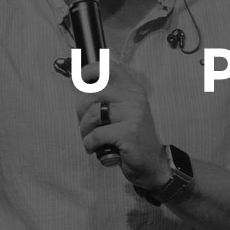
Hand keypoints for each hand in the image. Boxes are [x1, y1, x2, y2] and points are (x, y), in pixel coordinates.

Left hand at [75, 62, 168, 188]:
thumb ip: (106, 98)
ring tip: (89, 138)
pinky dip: (90, 143)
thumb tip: (78, 85)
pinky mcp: (129, 132)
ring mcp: (133, 114)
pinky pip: (96, 134)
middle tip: (85, 125)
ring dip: (84, 129)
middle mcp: (134, 97)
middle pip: (93, 93)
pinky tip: (94, 148)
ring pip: (93, 114)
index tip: (78, 80)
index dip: (89, 71)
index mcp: (132, 89)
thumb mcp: (122, 112)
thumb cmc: (129, 136)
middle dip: (81, 111)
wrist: (150, 162)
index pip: (108, 68)